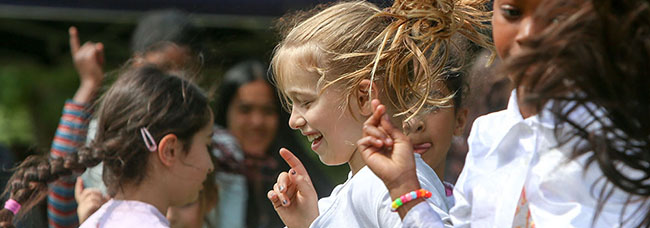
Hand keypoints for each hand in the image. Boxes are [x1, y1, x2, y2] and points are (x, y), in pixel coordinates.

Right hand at [69, 26, 103, 102]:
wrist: (92, 84)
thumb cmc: (95, 76)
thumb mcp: (96, 62)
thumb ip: (97, 53)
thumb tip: (99, 44)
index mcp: (77, 58)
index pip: (75, 45)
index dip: (74, 36)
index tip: (73, 28)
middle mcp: (78, 56)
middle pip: (89, 44)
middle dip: (95, 51)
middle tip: (96, 63)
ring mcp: (82, 56)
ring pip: (93, 46)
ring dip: (98, 53)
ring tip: (97, 64)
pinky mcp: (88, 57)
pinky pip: (96, 49)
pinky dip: (99, 55)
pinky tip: (98, 63)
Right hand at [74, 177, 108, 223]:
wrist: (95, 226)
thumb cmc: (100, 218)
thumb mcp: (101, 207)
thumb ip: (102, 201)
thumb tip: (107, 196)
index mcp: (84, 204)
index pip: (79, 193)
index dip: (79, 185)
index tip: (79, 178)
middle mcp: (80, 206)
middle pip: (87, 192)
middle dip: (97, 193)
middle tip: (102, 200)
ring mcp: (80, 209)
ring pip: (91, 197)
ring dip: (99, 200)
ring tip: (101, 207)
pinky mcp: (82, 213)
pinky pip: (92, 203)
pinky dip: (97, 205)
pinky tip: (98, 209)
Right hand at [267, 148, 318, 227]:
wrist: (305, 224)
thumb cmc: (310, 209)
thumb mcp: (309, 194)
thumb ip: (301, 182)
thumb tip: (292, 171)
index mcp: (302, 180)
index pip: (296, 165)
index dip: (289, 157)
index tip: (282, 150)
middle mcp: (293, 184)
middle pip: (283, 176)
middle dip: (282, 182)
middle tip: (284, 191)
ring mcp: (285, 192)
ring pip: (276, 185)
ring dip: (280, 193)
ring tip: (286, 202)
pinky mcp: (278, 201)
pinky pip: (271, 193)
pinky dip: (273, 195)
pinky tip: (276, 199)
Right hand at [357, 100, 421, 216]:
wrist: (401, 174)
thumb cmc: (405, 159)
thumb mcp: (401, 139)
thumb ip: (390, 127)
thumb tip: (383, 115)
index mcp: (388, 135)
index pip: (380, 120)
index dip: (377, 111)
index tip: (377, 102)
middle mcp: (378, 138)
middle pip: (371, 122)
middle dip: (376, 114)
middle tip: (380, 109)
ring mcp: (371, 145)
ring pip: (367, 129)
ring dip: (378, 132)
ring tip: (388, 142)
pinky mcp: (365, 152)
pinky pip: (363, 140)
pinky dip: (372, 139)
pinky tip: (381, 145)